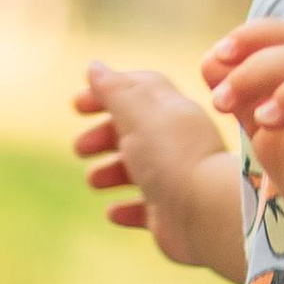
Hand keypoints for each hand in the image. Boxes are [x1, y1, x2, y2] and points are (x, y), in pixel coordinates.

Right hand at [71, 63, 239, 274]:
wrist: (206, 212)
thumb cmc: (172, 156)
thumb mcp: (137, 113)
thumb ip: (114, 90)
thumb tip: (94, 67)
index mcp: (172, 112)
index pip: (138, 92)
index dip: (106, 93)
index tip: (77, 105)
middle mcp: (177, 143)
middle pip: (135, 132)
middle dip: (103, 136)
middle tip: (79, 147)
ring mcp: (177, 180)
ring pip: (139, 170)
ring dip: (111, 172)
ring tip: (94, 181)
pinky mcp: (174, 215)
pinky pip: (147, 210)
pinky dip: (128, 209)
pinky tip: (113, 212)